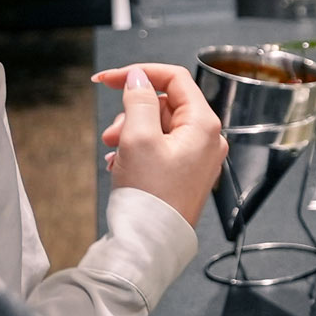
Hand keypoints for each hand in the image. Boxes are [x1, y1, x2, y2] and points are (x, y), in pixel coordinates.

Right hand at [92, 65, 225, 227]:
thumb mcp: (138, 138)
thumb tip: (139, 78)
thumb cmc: (151, 195)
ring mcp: (198, 157)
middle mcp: (207, 139)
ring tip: (114, 153)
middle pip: (165, 104)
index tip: (108, 79)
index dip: (140, 73)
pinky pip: (159, 149)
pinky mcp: (185, 173)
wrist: (152, 242)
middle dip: (132, 113)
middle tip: (111, 133)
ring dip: (131, 133)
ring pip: (159, 127)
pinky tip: (121, 166)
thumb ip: (139, 101)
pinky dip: (137, 151)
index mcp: (204, 125)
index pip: (176, 79)